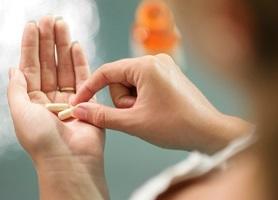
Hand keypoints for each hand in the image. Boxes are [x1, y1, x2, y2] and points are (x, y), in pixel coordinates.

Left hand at [8, 16, 107, 199]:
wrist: (70, 160)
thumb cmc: (42, 141)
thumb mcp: (19, 112)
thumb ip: (17, 88)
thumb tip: (14, 68)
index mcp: (32, 101)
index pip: (30, 67)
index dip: (31, 46)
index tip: (33, 26)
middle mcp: (50, 98)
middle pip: (49, 63)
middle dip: (49, 41)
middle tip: (51, 20)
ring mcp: (69, 98)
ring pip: (65, 66)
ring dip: (64, 46)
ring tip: (63, 26)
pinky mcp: (87, 100)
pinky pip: (83, 77)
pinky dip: (80, 61)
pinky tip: (76, 46)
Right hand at [72, 54, 250, 152]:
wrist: (209, 132)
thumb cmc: (176, 126)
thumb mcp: (133, 123)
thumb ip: (102, 116)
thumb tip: (79, 111)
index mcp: (145, 66)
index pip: (106, 72)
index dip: (89, 88)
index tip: (78, 103)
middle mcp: (155, 60)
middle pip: (120, 79)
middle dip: (122, 101)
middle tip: (136, 116)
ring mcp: (164, 67)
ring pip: (131, 84)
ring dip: (132, 102)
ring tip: (147, 115)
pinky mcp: (169, 75)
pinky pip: (144, 84)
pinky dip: (141, 99)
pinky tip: (154, 111)